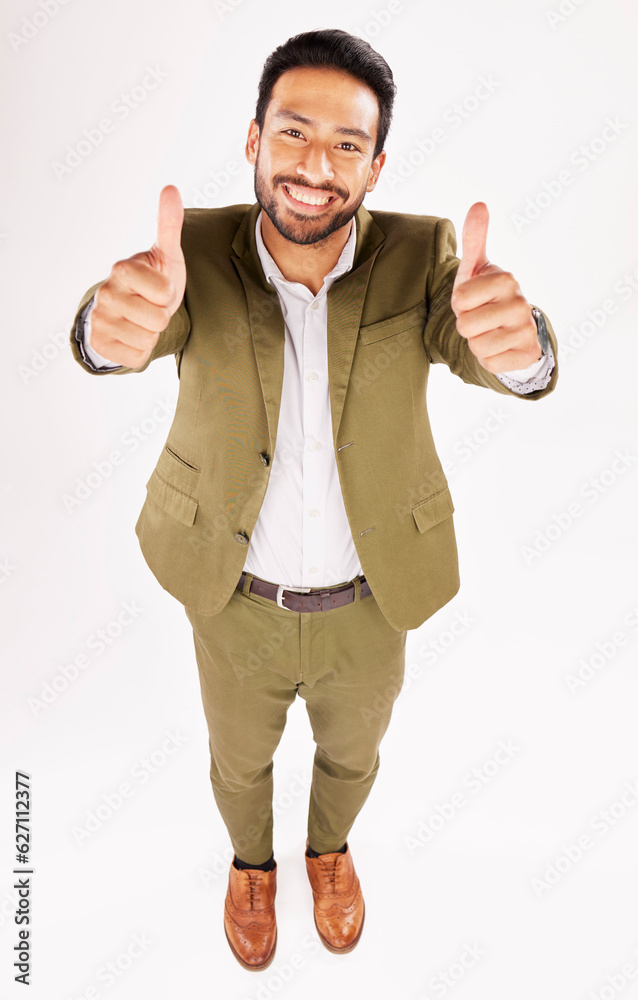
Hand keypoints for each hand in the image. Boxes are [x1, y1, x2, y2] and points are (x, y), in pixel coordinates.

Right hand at [89, 185, 185, 368]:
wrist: (132, 310)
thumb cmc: (154, 280)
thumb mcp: (167, 254)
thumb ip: (169, 225)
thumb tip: (171, 189)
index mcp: (121, 268)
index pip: (164, 292)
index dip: (169, 294)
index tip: (158, 287)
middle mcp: (105, 293)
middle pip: (158, 318)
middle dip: (162, 315)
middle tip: (151, 306)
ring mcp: (100, 320)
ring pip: (148, 339)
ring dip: (152, 333)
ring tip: (143, 320)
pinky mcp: (101, 345)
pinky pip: (137, 357)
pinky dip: (141, 351)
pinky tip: (133, 336)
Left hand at [450, 202, 541, 373]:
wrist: (512, 326)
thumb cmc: (486, 295)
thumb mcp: (476, 268)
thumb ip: (475, 238)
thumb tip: (479, 204)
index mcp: (507, 279)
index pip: (460, 299)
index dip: (460, 304)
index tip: (473, 300)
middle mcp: (521, 303)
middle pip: (466, 325)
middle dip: (467, 325)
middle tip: (480, 318)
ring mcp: (527, 330)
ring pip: (478, 347)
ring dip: (477, 343)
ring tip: (489, 332)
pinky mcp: (528, 354)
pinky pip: (491, 364)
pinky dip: (490, 360)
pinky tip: (500, 347)